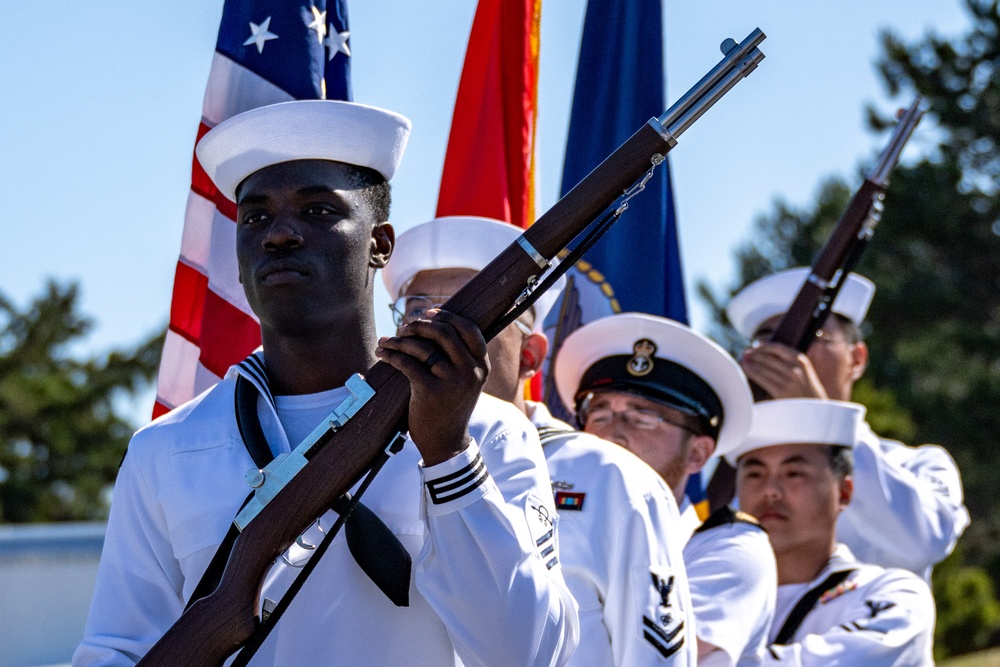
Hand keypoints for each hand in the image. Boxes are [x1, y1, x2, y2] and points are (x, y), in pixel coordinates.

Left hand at [375, 309, 488, 465]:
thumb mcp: (466, 382)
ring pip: (422, 347)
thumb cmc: (450, 408)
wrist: (445, 443)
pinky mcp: (430, 391)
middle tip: (404, 328)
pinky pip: (407, 363)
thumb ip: (460, 357)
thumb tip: (436, 324)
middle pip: (444, 333)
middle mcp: (470, 371)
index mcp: (481, 366)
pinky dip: (391, 355)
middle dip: (420, 326)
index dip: (448, 316)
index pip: (469, 329)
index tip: (428, 313)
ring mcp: (452, 381)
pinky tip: (382, 354)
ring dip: (399, 340)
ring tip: (386, 341)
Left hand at [740, 342, 827, 398]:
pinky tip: (746, 370)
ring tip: (742, 361)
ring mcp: (788, 380)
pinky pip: (762, 379)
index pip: (777, 347)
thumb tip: (760, 350)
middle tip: (744, 353)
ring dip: (749, 363)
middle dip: (753, 354)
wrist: (815, 407)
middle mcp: (795, 368)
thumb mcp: (802, 369)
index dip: (763, 346)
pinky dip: (751, 372)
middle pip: (767, 357)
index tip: (754, 346)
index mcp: (800, 359)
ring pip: (762, 368)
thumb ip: (786, 359)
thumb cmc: (804, 386)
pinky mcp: (781, 391)